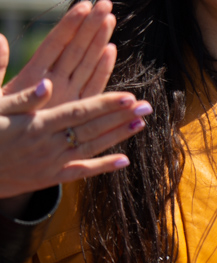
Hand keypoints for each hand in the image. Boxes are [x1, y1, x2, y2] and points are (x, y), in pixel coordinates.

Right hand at [0, 7, 150, 203]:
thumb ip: (22, 97)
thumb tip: (47, 84)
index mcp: (36, 125)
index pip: (78, 112)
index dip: (105, 104)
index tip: (129, 96)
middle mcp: (47, 146)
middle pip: (92, 129)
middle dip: (121, 117)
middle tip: (148, 106)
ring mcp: (50, 164)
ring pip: (91, 149)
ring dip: (118, 136)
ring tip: (142, 124)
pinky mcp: (48, 178)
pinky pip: (80, 173)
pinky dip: (103, 167)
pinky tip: (124, 161)